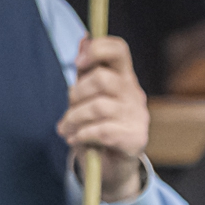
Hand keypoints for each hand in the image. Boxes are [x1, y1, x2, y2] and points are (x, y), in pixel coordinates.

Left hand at [60, 35, 148, 201]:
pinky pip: (102, 131)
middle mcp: (134, 94)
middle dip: (76, 95)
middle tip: (68, 111)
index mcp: (123, 77)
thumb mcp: (87, 96)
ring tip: (66, 129)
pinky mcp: (135, 139)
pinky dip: (82, 135)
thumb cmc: (96, 126)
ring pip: (98, 107)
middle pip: (102, 79)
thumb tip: (84, 38)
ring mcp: (137, 116)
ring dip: (74, 119)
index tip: (78, 62)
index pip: (119, 49)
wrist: (110, 167)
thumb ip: (86, 70)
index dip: (98, 48)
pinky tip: (76, 139)